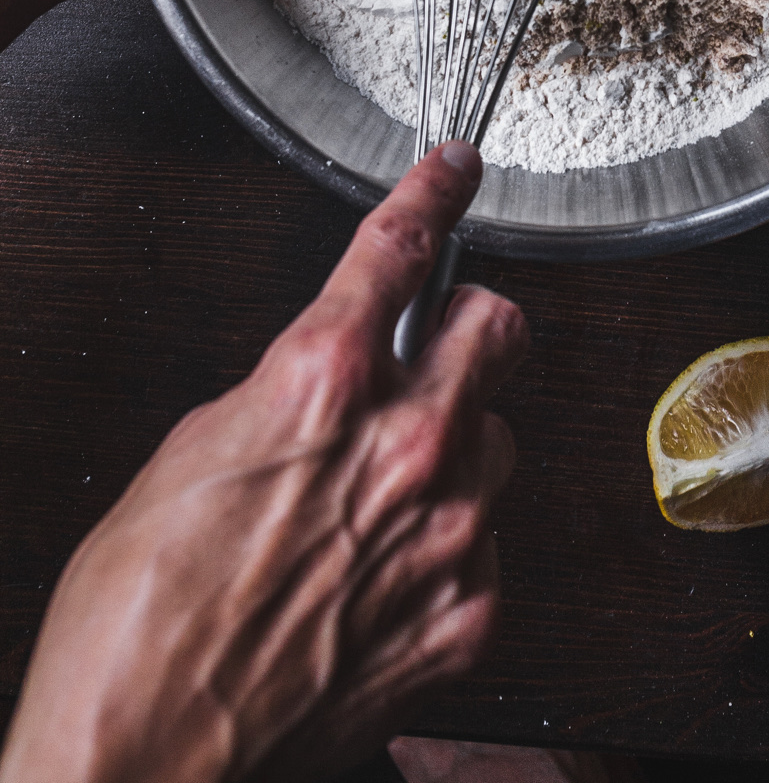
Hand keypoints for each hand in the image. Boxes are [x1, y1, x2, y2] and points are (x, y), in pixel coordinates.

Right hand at [0, 143, 523, 782]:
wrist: (145, 751)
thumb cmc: (141, 612)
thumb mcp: (194, 449)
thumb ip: (287, 388)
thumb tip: (330, 370)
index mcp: (325, 381)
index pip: (405, 245)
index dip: (435, 190)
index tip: (454, 169)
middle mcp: (407, 444)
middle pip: (500, 325)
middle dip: (470, 323)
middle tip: (439, 342)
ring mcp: (449, 531)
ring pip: (501, 436)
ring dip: (459, 444)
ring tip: (386, 490)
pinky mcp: (467, 611)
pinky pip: (487, 542)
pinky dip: (449, 543)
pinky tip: (385, 571)